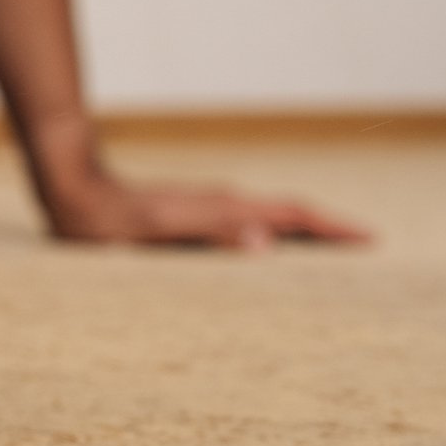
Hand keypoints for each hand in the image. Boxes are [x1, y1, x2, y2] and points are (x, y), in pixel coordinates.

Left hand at [43, 167, 370, 249]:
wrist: (74, 189)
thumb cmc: (110, 221)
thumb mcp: (157, 233)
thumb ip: (210, 234)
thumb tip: (266, 242)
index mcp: (223, 208)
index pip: (293, 215)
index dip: (333, 228)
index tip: (371, 240)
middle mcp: (224, 203)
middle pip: (291, 215)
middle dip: (331, 232)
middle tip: (369, 251)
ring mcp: (211, 207)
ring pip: (271, 219)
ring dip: (305, 234)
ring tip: (335, 256)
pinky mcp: (195, 215)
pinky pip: (248, 225)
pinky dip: (273, 235)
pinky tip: (271, 253)